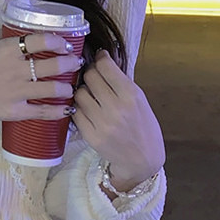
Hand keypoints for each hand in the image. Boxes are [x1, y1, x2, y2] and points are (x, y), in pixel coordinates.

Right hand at [0, 32, 82, 137]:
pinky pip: (43, 111)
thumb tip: (14, 29)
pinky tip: (66, 110)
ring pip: (53, 88)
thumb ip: (1, 37)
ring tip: (69, 87)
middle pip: (54, 64)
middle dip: (70, 63)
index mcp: (9, 50)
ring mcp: (18, 91)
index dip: (59, 41)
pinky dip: (58, 111)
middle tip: (75, 62)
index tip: (65, 44)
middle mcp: (17, 69)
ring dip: (67, 87)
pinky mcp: (16, 110)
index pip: (42, 40)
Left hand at [73, 50, 164, 190]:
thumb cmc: (143, 126)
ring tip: (91, 97)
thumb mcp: (140, 100)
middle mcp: (116, 108)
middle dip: (91, 74)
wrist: (143, 160)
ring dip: (83, 92)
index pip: (105, 67)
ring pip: (79, 94)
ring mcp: (102, 123)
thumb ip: (121, 81)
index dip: (100, 59)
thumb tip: (102, 59)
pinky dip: (80, 109)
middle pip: (90, 77)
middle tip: (94, 79)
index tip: (100, 59)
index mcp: (131, 95)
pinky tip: (88, 111)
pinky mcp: (90, 136)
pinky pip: (75, 113)